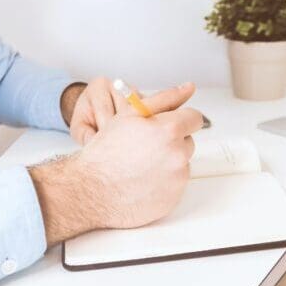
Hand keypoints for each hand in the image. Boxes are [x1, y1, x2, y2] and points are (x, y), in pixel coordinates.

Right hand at [31, 85, 202, 245]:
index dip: (179, 120)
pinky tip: (142, 181)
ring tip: (141, 165)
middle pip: (188, 141)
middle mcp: (178, 155)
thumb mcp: (130, 115)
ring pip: (182, 163)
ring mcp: (177, 179)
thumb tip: (188, 87)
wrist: (91, 191)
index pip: (194, 118)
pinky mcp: (174, 198)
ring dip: (168, 162)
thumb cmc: (106, 152)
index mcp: (169, 130)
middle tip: (144, 147)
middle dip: (172, 141)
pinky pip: (176, 184)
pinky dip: (164, 182)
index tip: (166, 126)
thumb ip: (164, 98)